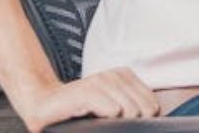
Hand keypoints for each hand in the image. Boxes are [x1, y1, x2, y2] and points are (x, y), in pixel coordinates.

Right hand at [17, 67, 160, 132]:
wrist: (44, 106)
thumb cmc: (79, 110)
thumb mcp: (110, 106)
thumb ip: (132, 107)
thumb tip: (154, 115)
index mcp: (124, 76)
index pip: (152, 104)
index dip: (143, 119)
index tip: (125, 122)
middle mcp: (114, 75)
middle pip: (142, 109)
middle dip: (130, 122)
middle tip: (110, 123)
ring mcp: (99, 81)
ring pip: (128, 110)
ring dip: (116, 123)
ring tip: (99, 122)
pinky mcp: (86, 91)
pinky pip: (111, 109)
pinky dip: (107, 117)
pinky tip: (95, 119)